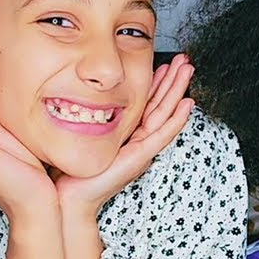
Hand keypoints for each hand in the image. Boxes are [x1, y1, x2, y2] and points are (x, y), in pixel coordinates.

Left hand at [53, 54, 195, 216]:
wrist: (70, 198)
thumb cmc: (70, 171)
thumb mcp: (80, 136)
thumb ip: (84, 118)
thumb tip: (74, 96)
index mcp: (126, 135)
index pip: (145, 104)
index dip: (156, 83)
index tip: (163, 64)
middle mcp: (137, 142)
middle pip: (160, 105)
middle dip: (172, 81)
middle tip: (184, 60)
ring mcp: (141, 150)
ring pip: (165, 115)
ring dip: (178, 91)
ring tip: (188, 70)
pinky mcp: (140, 157)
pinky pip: (162, 135)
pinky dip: (176, 120)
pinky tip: (187, 104)